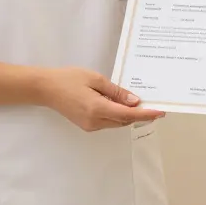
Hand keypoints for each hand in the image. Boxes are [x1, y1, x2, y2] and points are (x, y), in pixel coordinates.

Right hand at [37, 67, 164, 131]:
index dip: (145, 114)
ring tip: (137, 103)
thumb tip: (134, 101)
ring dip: (127, 115)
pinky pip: (107, 122)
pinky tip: (119, 104)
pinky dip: (116, 115)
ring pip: (116, 123)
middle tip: (152, 104)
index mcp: (97, 108)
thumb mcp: (95, 79)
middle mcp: (95, 121)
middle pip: (123, 121)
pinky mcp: (86, 125)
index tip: (159, 112)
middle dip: (139, 114)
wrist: (46, 88)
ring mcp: (90, 126)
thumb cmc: (69, 79)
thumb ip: (116, 92)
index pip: (127, 115)